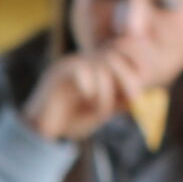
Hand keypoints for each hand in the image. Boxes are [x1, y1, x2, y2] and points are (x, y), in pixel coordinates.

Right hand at [19, 44, 159, 140]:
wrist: (41, 131)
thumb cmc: (72, 120)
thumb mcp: (103, 112)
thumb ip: (120, 102)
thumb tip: (141, 95)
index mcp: (99, 64)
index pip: (125, 49)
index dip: (138, 63)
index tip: (139, 90)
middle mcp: (86, 59)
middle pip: (117, 55)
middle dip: (129, 79)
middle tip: (131, 99)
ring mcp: (72, 63)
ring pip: (101, 66)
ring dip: (107, 92)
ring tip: (101, 111)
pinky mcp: (58, 72)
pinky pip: (81, 69)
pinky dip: (89, 85)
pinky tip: (86, 97)